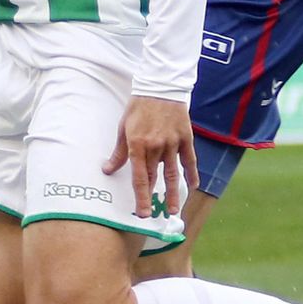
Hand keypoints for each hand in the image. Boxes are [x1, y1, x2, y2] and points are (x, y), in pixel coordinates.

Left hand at [104, 96, 198, 218]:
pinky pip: (189, 159)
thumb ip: (119, 152)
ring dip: (173, 192)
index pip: (139, 177)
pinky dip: (192, 173)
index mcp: (138, 145)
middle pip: (155, 178)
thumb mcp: (124, 128)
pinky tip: (193, 186)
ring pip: (173, 173)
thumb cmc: (138, 108)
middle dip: (154, 198)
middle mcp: (156, 147)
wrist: (160, 87)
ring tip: (174, 209)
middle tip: (155, 216)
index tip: (142, 213)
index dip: (141, 197)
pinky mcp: (185, 137)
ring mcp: (172, 143)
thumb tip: (108, 170)